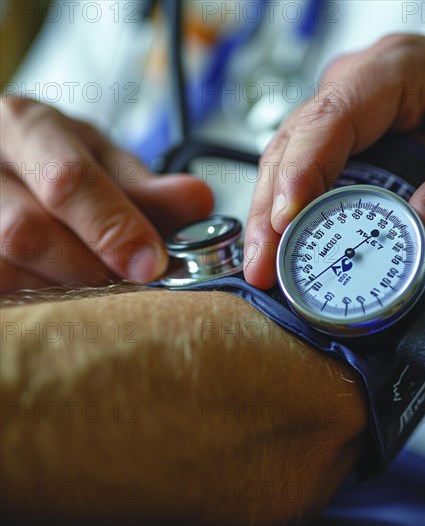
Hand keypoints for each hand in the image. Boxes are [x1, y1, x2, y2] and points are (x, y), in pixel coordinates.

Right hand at [0, 96, 213, 293]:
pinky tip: (56, 285)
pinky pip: (0, 289)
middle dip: (87, 267)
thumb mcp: (105, 161)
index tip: (150, 265)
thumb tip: (199, 202)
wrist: (6, 159)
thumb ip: (148, 187)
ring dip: (60, 286)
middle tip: (121, 278)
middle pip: (27, 233)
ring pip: (7, 270)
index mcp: (27, 126)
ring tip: (86, 275)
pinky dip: (35, 297)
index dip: (114, 230)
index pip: (68, 181)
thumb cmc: (60, 159)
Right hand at [244, 34, 424, 288]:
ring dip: (271, 221)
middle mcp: (365, 94)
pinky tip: (284, 254)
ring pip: (287, 167)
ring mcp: (350, 129)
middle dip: (272, 207)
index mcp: (405, 72)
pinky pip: (305, 188)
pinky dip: (289, 226)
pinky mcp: (347, 161)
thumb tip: (422, 226)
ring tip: (264, 267)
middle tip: (264, 263)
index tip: (287, 219)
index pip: (337, 113)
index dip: (304, 167)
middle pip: (295, 144)